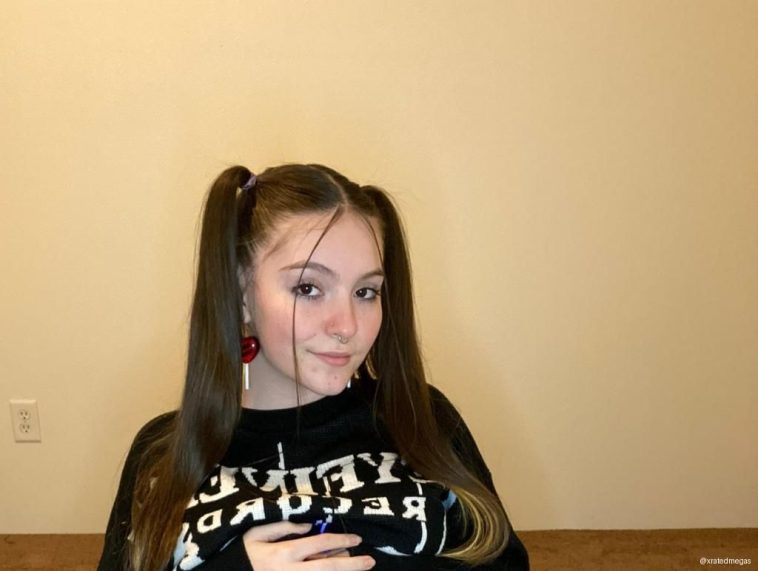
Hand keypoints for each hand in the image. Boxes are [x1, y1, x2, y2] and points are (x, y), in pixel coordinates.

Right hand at [242, 521, 375, 569]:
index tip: (357, 538)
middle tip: (370, 561)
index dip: (341, 539)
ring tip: (360, 569)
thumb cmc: (242, 553)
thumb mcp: (257, 533)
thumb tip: (310, 527)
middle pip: (328, 567)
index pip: (320, 543)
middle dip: (352, 564)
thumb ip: (284, 527)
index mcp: (285, 552)